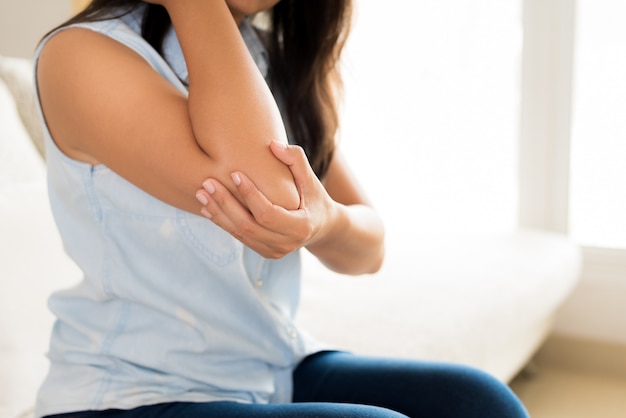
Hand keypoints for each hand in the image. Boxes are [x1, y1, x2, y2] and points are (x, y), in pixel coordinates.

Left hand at [195, 141, 340, 258]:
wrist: (323, 228)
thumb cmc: (315, 197)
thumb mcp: (311, 178)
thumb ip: (295, 159)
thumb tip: (272, 144)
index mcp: (300, 227)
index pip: (267, 213)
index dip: (250, 194)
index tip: (234, 173)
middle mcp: (287, 244)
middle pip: (249, 226)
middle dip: (226, 204)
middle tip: (207, 183)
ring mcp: (275, 252)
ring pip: (241, 234)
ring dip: (218, 214)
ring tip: (202, 193)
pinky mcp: (265, 253)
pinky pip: (240, 238)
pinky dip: (223, 222)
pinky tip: (207, 208)